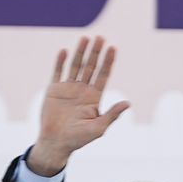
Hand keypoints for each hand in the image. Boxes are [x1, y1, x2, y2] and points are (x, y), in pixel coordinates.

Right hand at [26, 36, 130, 176]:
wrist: (56, 143)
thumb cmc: (78, 139)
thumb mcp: (98, 128)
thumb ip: (112, 114)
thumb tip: (128, 103)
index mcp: (94, 97)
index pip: (103, 75)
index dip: (108, 62)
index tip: (113, 48)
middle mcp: (82, 90)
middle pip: (90, 67)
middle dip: (96, 53)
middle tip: (101, 38)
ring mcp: (68, 88)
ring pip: (75, 66)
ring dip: (80, 52)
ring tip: (85, 38)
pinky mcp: (54, 89)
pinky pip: (58, 72)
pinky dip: (61, 62)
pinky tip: (65, 51)